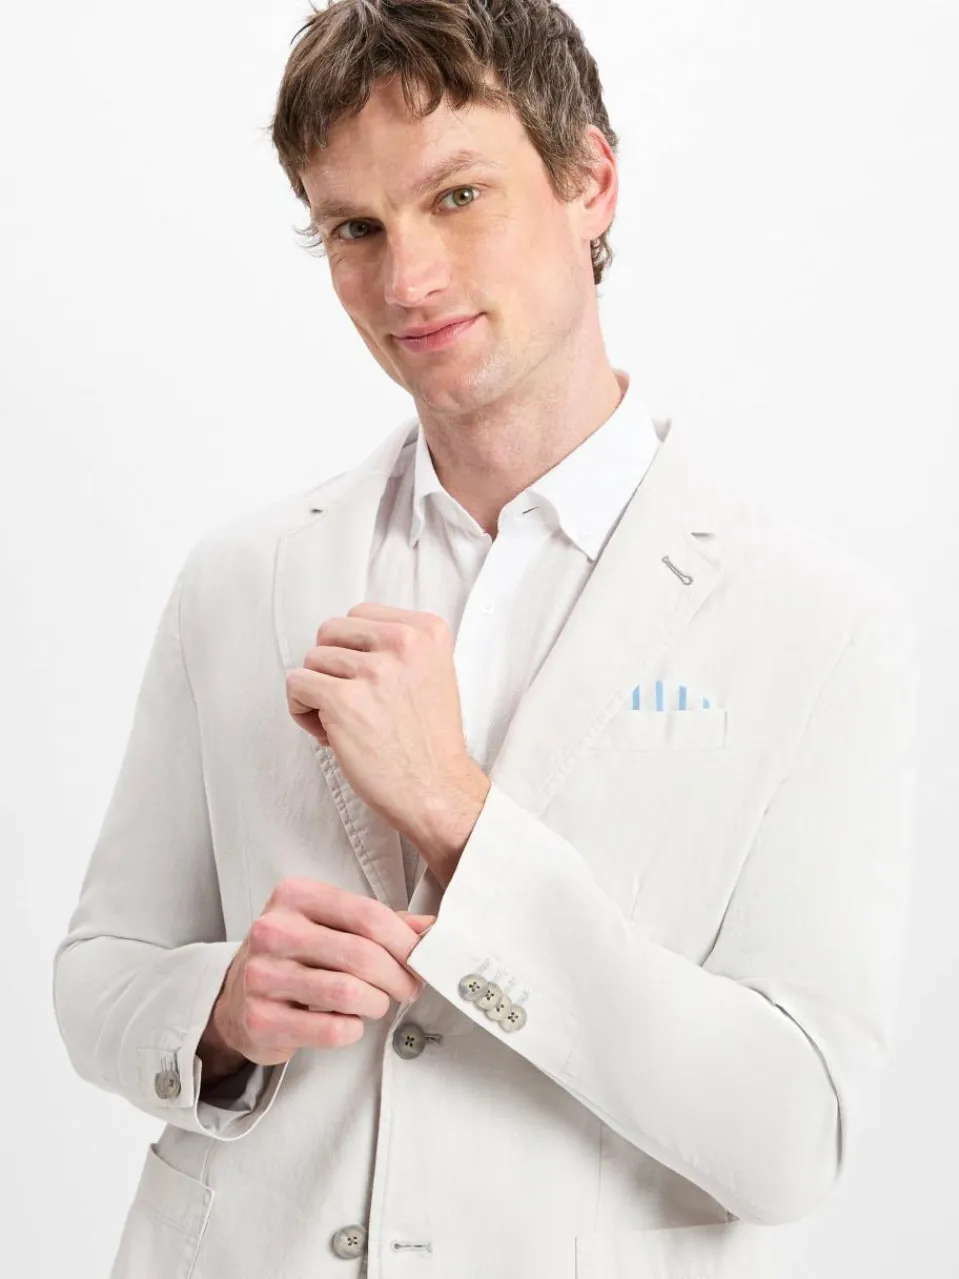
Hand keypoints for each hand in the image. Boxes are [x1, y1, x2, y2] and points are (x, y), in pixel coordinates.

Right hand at [198, 879, 436, 1078]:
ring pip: (349, 992)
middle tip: (408, 988)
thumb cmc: (294, 956)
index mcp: (295, 896)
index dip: (405, 942)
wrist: (237, 999)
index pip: (368, 915)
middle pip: (363, 955)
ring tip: (377, 1003)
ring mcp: (262, 975)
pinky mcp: (261, 1019)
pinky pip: (330, 1028)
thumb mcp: (330, 924)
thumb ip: (380, 923)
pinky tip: (349, 1021)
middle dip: (399, 977)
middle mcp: (273, 931)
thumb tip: (430, 929)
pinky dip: (352, 1028)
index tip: (420, 958)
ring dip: (377, 1003)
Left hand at [285, 603, 482, 848]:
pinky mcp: (344, 701)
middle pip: (330, 631)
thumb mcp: (432, 671)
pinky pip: (296, 685)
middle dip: (331, 666)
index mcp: (427, 630)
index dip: (353, 649)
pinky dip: (302, 710)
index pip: (360, 615)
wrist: (436, 789)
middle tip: (351, 702)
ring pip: (311, 659)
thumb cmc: (428, 740)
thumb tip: (345, 638)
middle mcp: (403, 642)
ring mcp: (373, 670)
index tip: (368, 682)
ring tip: (343, 722)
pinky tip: (327, 732)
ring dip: (317, 692)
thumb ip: (399, 646)